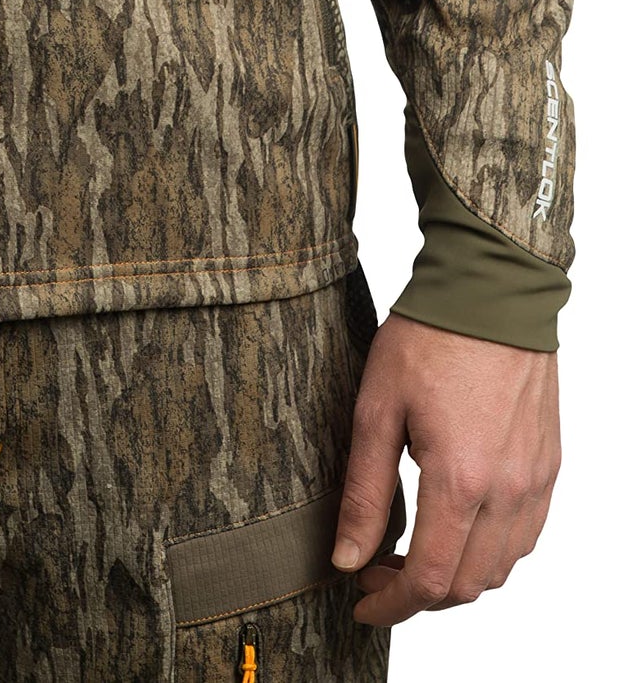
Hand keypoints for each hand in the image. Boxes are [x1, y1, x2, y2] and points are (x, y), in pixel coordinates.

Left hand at [332, 311, 559, 625]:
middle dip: (416, 594)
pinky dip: (490, 551)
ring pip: (499, 569)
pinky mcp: (548, 466)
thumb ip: (364, 491)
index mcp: (459, 479)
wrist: (491, 291)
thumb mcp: (376, 408)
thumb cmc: (429, 338)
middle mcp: (506, 490)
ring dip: (454, 576)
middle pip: (465, 585)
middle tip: (374, 569)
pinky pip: (525, 536)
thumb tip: (348, 558)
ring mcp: (534, 481)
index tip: (361, 601)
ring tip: (411, 549)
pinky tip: (456, 526)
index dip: (391, 604)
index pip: (428, 579)